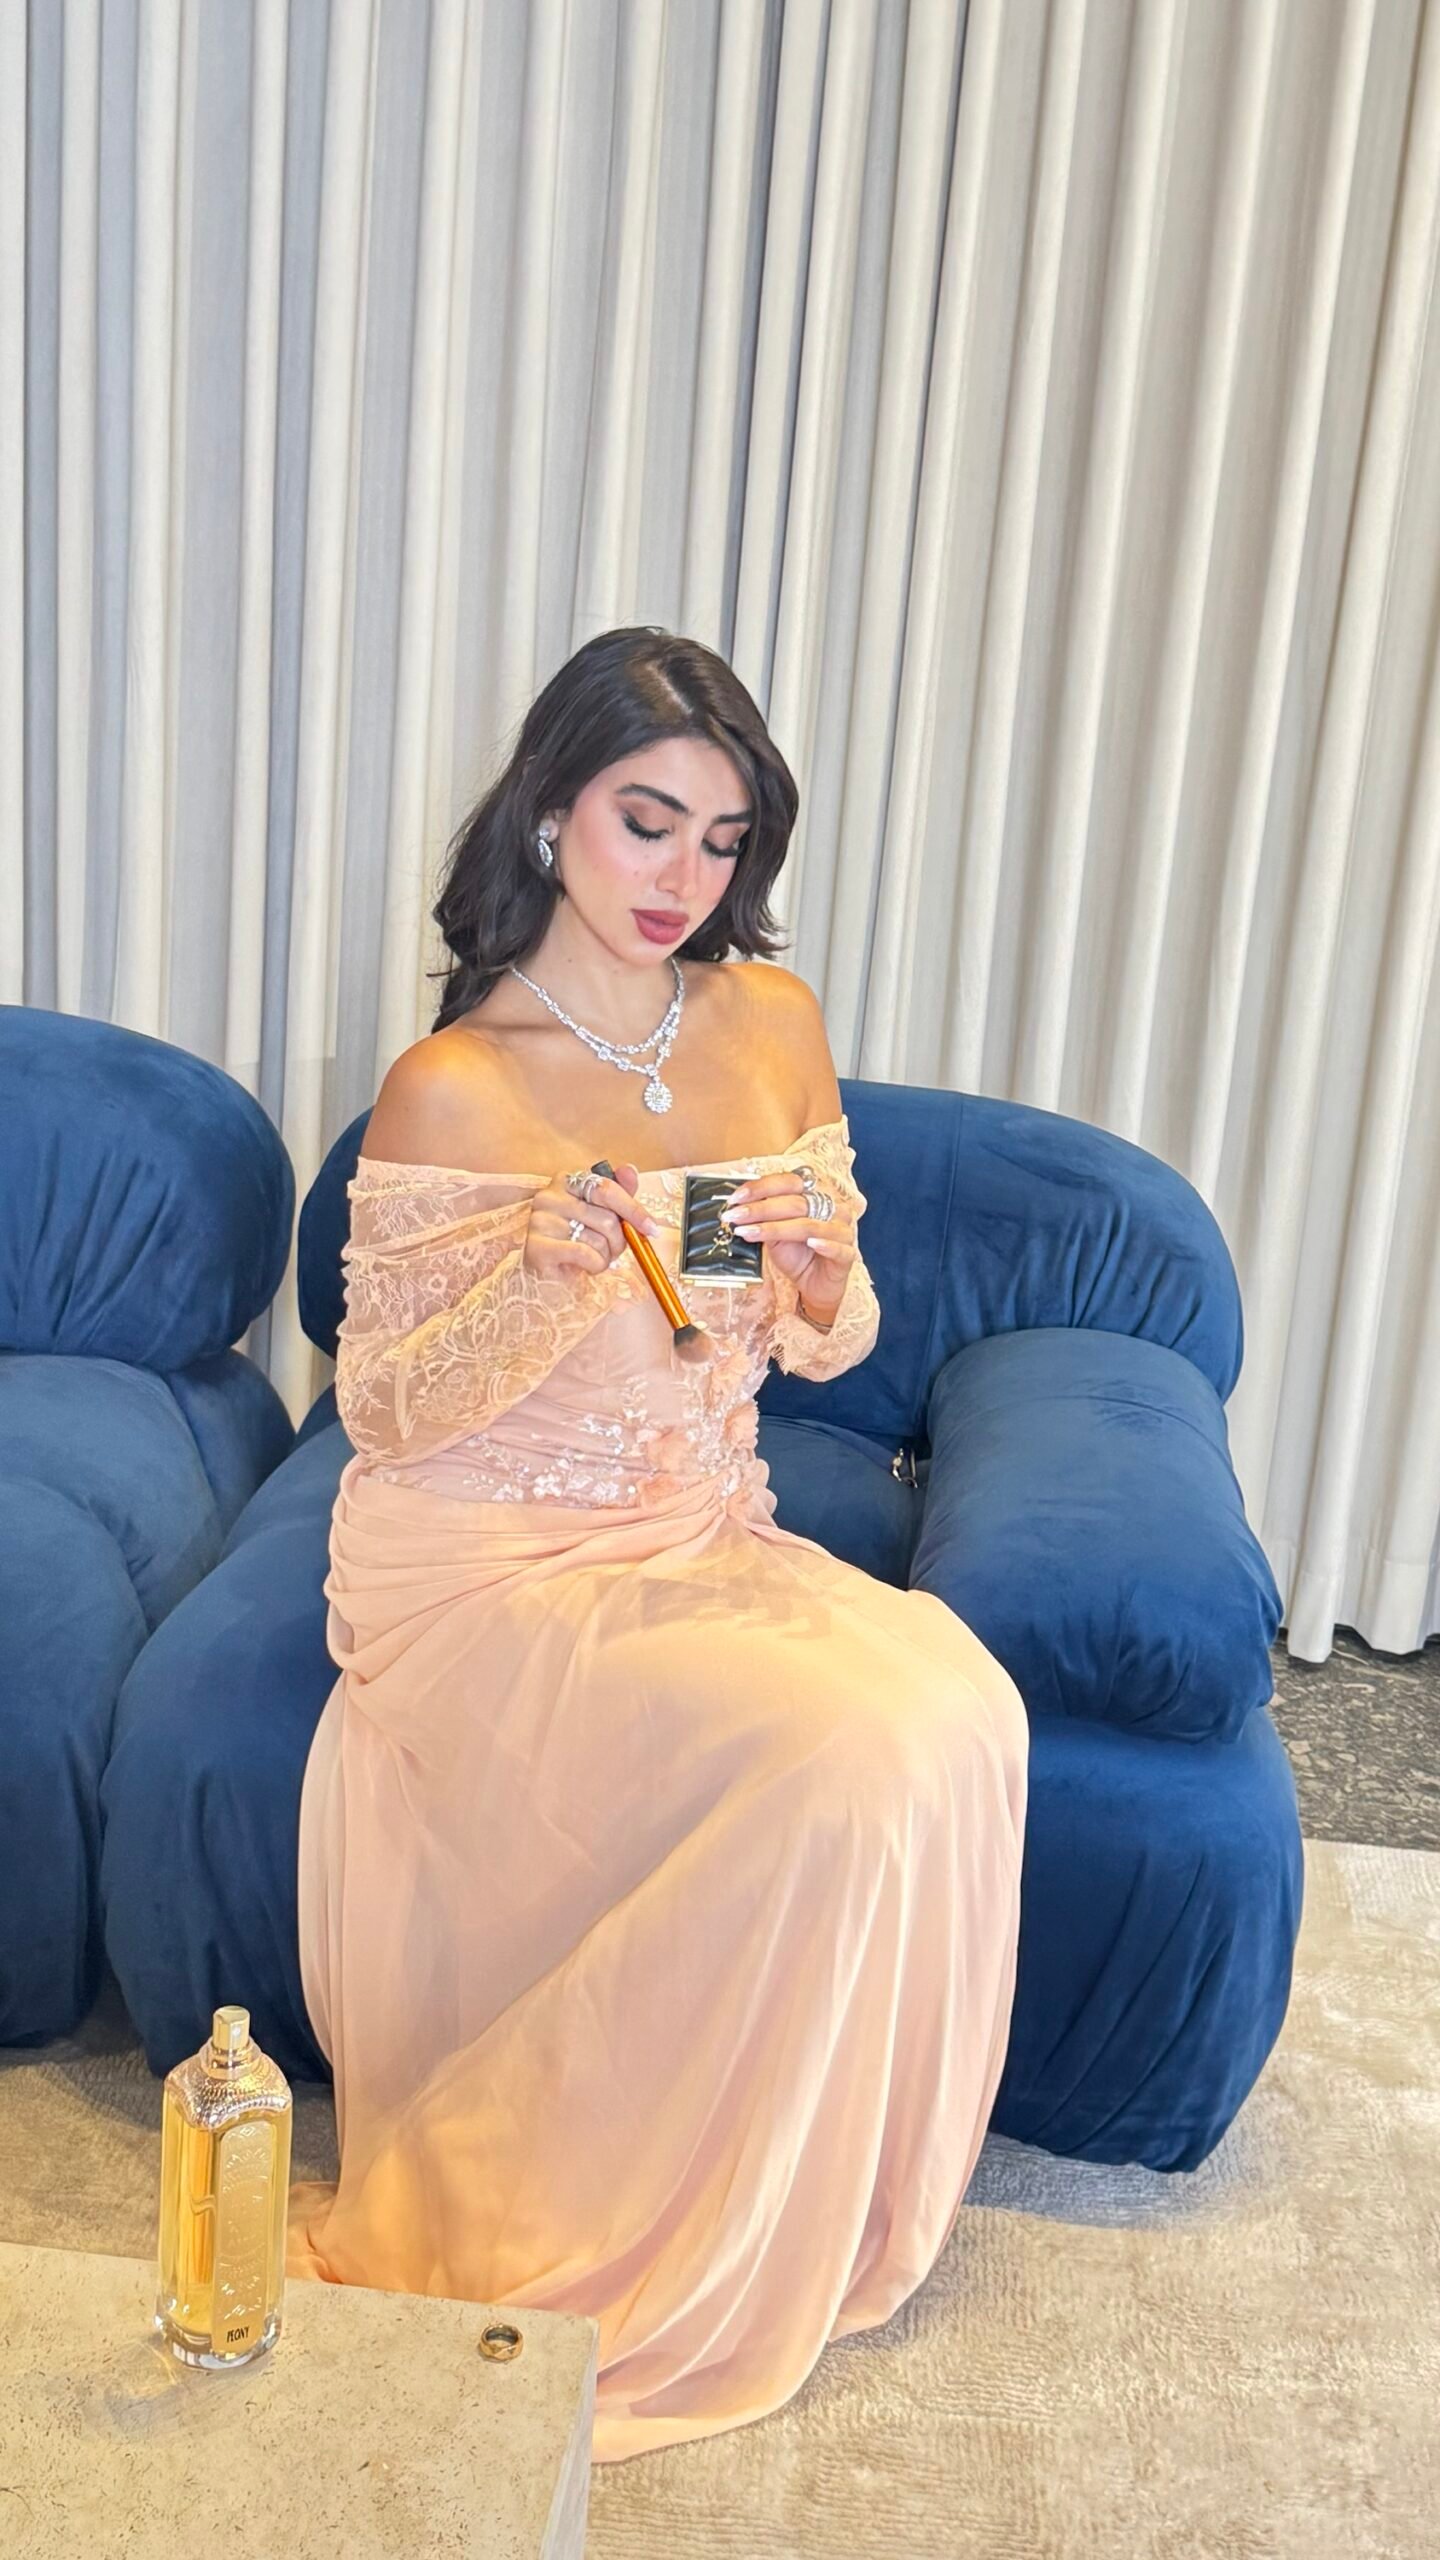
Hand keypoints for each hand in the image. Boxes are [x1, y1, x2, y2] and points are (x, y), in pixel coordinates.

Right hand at [523, 1163, 661, 1279]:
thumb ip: (617, 1193)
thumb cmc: (578, 1242)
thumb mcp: (602, 1215)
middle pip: (606, 1218)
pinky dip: (594, 1265)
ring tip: (594, 1259)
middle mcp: (549, 1196)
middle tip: (613, 1251)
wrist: (549, 1276)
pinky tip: (586, 1267)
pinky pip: (584, 1254)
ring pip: (597, 1239)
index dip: (633, 1210)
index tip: (651, 1228)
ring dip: (605, 1256)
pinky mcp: (537, 1246)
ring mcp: (541, 1220)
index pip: (607, 1189)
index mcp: (566, 1181)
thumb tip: (630, 1170)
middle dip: (618, 1240)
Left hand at [719, 1168, 855, 1318]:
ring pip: (809, 1225)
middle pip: (796, 1202)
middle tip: (735, 1216)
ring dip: (775, 1228)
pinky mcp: (847, 1255)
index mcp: (817, 1194)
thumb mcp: (774, 1233)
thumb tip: (737, 1206)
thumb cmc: (798, 1255)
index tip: (736, 1198)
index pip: (789, 1182)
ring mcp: (842, 1231)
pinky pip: (837, 1247)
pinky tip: (810, 1243)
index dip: (762, 1187)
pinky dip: (824, 1244)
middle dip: (760, 1209)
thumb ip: (764, 1217)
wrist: (814, 1285)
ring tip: (750, 1232)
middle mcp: (833, 1208)